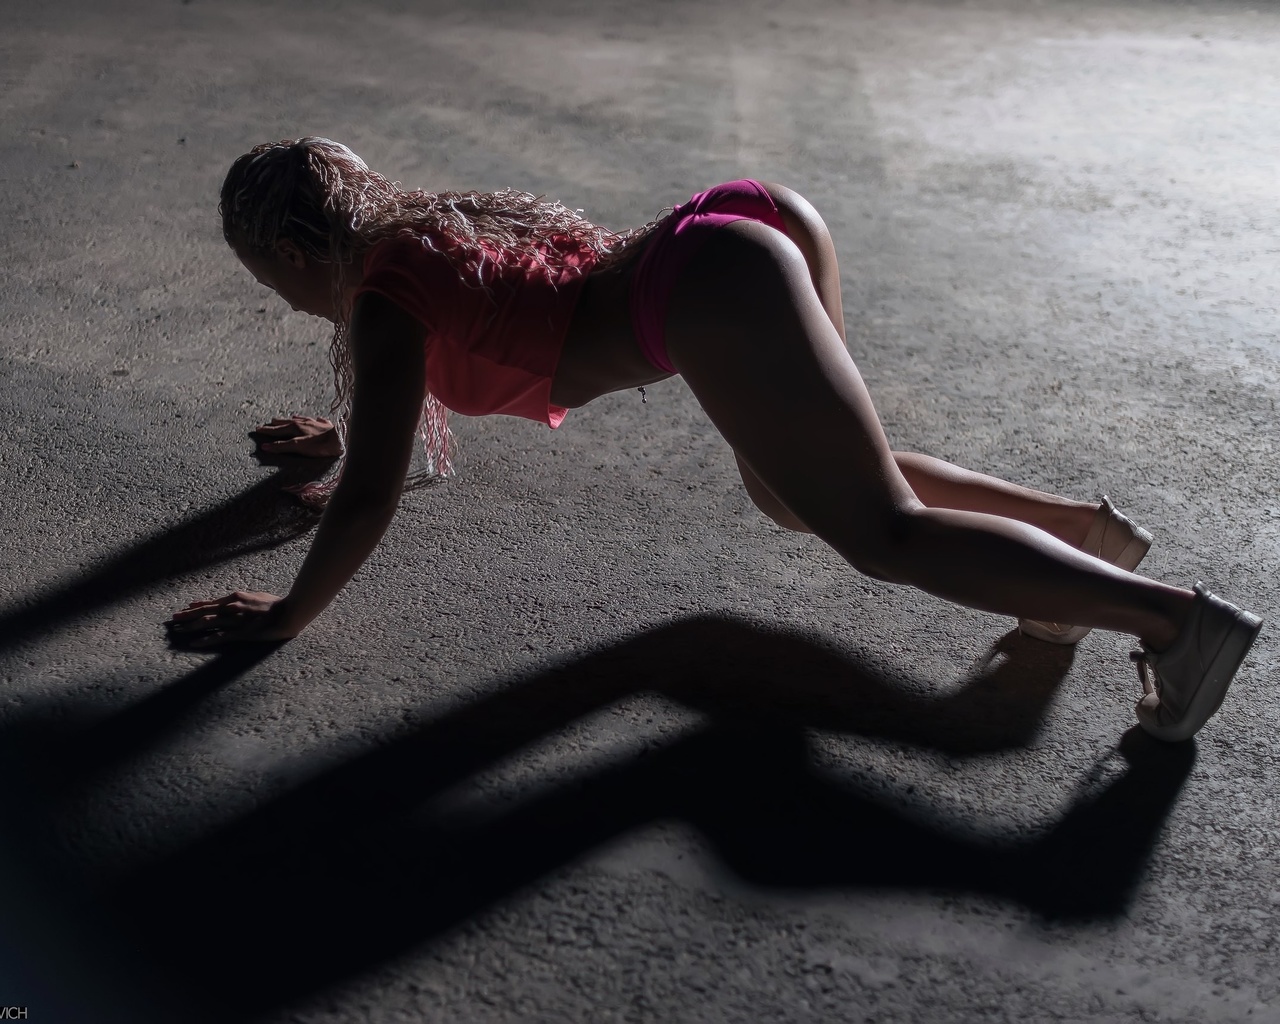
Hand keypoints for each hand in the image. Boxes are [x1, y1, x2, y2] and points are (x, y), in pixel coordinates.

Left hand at [167, 591, 298, 648]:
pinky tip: (194, 643)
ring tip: (178, 630)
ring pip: (207, 622)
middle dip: (187, 615)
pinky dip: (205, 640)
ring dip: (191, 626)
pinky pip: (219, 637)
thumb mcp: (256, 596)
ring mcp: (235, 620)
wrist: (289, 612)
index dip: (196, 606)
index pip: (211, 603)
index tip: (184, 609)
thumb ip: (241, 598)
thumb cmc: (276, 604)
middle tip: (173, 619)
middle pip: (204, 611)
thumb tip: (230, 598)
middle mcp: (231, 607)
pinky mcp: (240, 633)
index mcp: (235, 597)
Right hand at [252, 415, 341, 457]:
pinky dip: (312, 419)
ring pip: (301, 419)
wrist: (342, 439)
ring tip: (288, 418)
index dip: (268, 430)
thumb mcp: (298, 447)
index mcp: (295, 427)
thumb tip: (264, 446)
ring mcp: (316, 422)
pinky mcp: (327, 425)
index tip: (258, 429)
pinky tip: (314, 418)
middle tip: (270, 422)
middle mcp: (304, 422)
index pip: (278, 429)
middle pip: (288, 422)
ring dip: (293, 419)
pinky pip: (317, 420)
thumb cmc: (319, 445)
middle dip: (278, 423)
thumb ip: (282, 446)